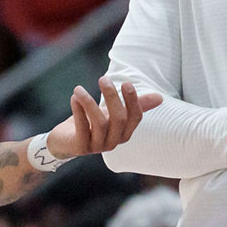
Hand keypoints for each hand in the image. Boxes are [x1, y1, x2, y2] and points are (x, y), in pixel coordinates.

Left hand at [47, 77, 162, 158]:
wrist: (66, 141)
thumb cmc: (93, 123)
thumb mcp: (113, 112)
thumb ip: (135, 105)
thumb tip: (160, 98)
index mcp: (124, 133)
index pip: (135, 118)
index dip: (133, 101)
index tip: (126, 83)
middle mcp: (113, 141)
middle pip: (119, 119)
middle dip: (112, 97)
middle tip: (103, 79)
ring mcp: (97, 146)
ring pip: (100, 123)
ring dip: (89, 102)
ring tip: (79, 89)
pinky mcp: (80, 147)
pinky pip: (81, 128)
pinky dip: (78, 111)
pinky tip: (74, 97)